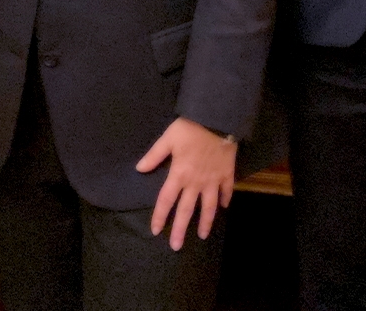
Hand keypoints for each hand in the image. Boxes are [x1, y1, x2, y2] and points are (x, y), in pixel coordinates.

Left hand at [135, 116, 236, 250]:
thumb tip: (139, 169)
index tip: (155, 230)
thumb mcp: (168, 138)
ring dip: (205, 221)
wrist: (217, 120)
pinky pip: (226, 190)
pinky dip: (225, 199)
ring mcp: (213, 180)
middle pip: (186, 209)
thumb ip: (154, 155)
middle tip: (176, 246)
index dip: (160, 215)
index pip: (166, 199)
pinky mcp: (226, 174)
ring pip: (208, 206)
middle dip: (180, 229)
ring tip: (202, 235)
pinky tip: (224, 207)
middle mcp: (195, 182)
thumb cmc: (190, 128)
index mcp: (179, 174)